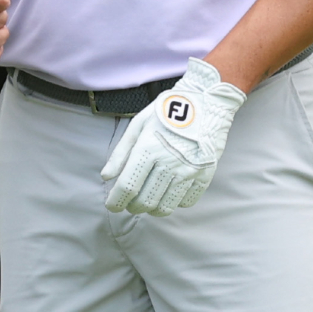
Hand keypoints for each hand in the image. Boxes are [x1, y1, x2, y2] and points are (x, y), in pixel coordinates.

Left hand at [99, 58, 246, 215]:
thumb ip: (121, 153)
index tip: (112, 205)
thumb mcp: (138, 125)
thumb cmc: (167, 111)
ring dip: (151, 209)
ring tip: (147, 202)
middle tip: (129, 203)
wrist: (205, 102)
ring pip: (165, 207)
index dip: (116, 201)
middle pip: (145, 201)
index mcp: (149, 148)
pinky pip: (186, 202)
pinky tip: (168, 193)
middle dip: (132, 206)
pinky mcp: (205, 175)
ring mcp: (189, 171)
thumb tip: (107, 177)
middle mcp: (169, 162)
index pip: (128, 185)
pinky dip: (174, 203)